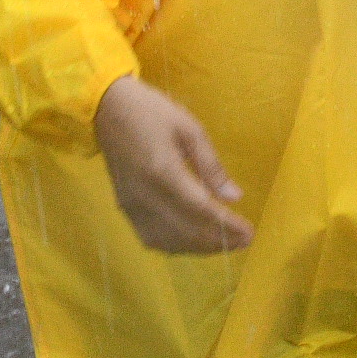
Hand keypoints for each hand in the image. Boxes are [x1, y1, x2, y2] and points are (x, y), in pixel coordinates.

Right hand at [94, 75, 253, 252]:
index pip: (201, 210)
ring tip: (225, 242)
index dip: (226, 226)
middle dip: (219, 241)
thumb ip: (211, 166)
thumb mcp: (190, 128)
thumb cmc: (152, 112)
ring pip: (169, 241)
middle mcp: (146, 196)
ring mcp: (132, 206)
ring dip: (199, 247)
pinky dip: (177, 245)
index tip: (249, 233)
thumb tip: (235, 197)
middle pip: (186, 232)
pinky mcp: (124, 208)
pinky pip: (151, 238)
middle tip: (244, 241)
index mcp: (163, 171)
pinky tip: (193, 240)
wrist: (107, 109)